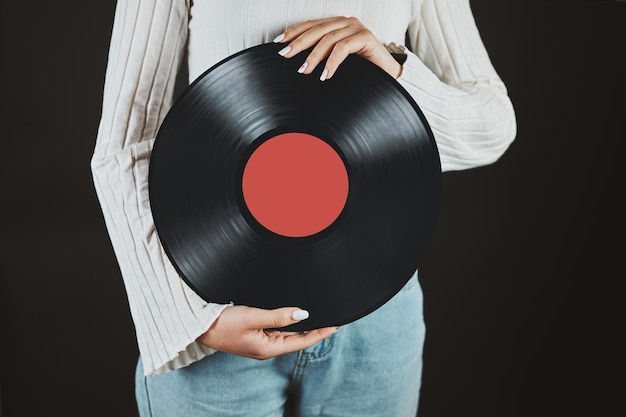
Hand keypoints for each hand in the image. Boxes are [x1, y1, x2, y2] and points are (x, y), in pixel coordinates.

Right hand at [198, 305, 338, 358]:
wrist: (199, 326)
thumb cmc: (222, 323)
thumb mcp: (253, 316)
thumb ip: (279, 316)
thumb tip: (303, 314)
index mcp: (268, 348)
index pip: (302, 342)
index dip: (320, 333)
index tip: (336, 325)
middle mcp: (266, 348)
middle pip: (297, 340)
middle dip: (315, 329)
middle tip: (332, 318)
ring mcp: (260, 342)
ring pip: (288, 334)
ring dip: (302, 326)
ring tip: (319, 316)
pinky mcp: (254, 335)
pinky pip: (277, 330)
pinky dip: (289, 324)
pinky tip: (294, 316)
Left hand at [273, 16, 401, 80]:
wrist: (388, 77)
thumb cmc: (362, 71)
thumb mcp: (336, 63)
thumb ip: (321, 59)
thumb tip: (298, 66)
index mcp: (337, 25)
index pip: (311, 26)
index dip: (294, 32)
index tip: (279, 43)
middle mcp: (346, 23)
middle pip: (317, 30)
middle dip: (298, 43)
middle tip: (285, 56)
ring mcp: (356, 28)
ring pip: (328, 39)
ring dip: (314, 56)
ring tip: (304, 70)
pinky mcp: (366, 37)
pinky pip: (343, 48)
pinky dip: (332, 62)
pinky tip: (325, 75)